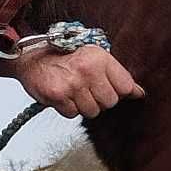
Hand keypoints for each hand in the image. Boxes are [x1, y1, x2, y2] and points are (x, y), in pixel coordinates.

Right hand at [18, 43, 144, 117]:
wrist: (31, 58)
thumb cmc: (64, 56)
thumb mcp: (93, 57)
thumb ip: (117, 75)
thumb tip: (139, 93)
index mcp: (100, 58)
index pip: (125, 86)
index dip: (118, 91)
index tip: (108, 88)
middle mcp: (88, 70)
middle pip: (110, 102)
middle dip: (100, 100)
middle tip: (86, 88)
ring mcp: (73, 84)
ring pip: (92, 111)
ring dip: (83, 105)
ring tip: (74, 91)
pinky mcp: (58, 96)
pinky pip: (73, 114)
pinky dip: (68, 108)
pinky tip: (63, 95)